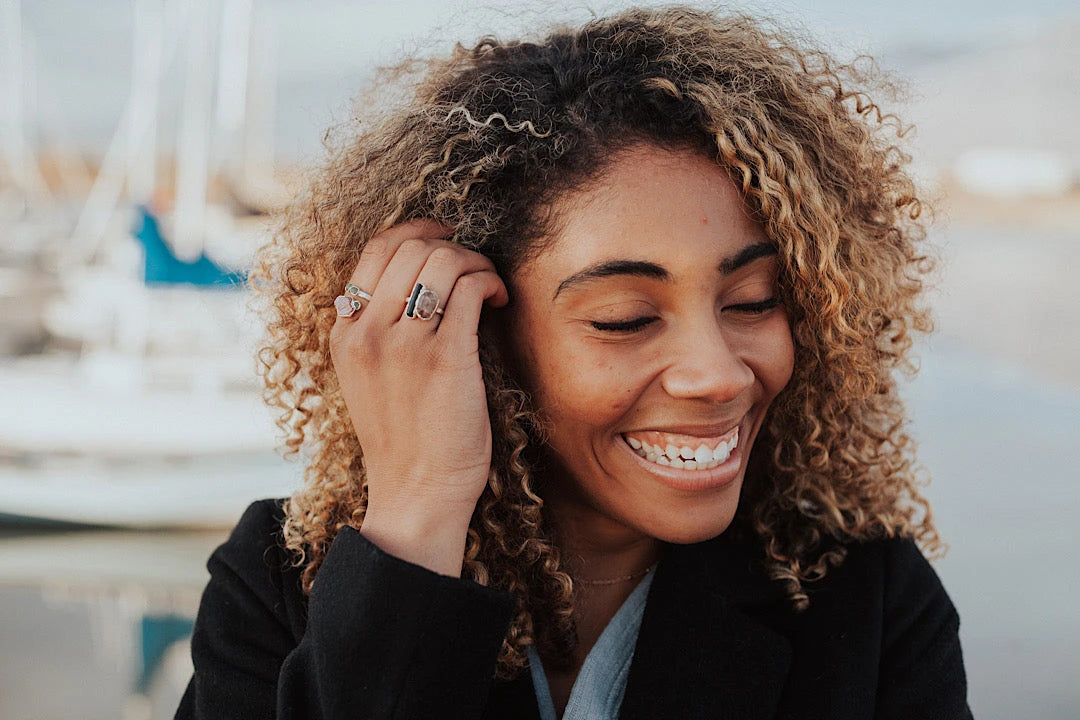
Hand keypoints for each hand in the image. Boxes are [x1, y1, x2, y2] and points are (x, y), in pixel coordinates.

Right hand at [329, 220, 508, 574]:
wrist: (415, 493)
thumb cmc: (405, 438)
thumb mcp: (369, 377)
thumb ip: (380, 329)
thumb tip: (424, 278)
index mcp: (344, 333)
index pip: (375, 250)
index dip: (416, 230)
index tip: (445, 236)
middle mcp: (367, 332)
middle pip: (411, 247)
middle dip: (453, 245)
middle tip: (476, 266)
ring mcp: (403, 345)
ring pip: (442, 260)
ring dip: (476, 261)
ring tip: (490, 285)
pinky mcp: (444, 358)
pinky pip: (470, 289)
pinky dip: (491, 282)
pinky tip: (499, 301)